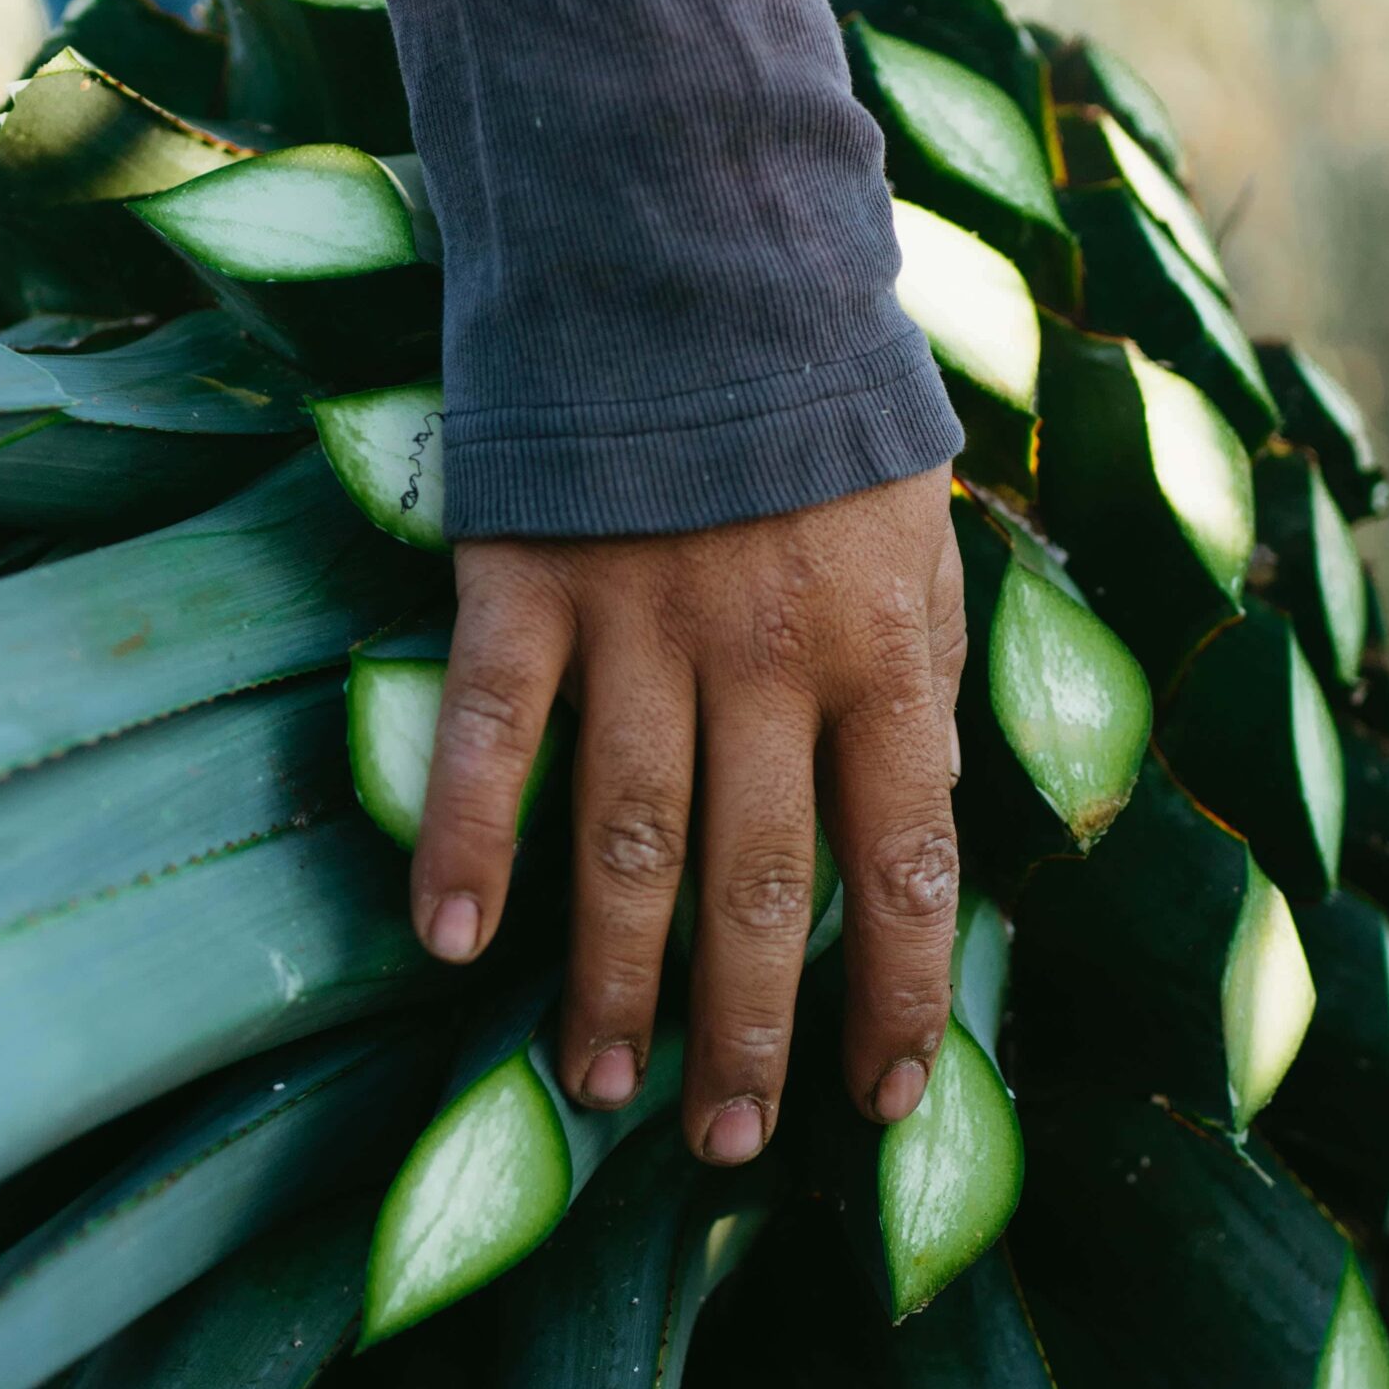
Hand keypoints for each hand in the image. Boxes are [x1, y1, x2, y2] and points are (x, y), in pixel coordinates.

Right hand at [410, 465, 963, 1163]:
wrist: (699, 243)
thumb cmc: (823, 400)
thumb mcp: (923, 524)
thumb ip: (923, 665)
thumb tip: (936, 799)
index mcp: (883, 648)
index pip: (908, 863)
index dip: (901, 996)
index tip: (885, 1100)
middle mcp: (768, 658)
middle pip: (761, 886)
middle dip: (748, 1031)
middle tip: (724, 1145)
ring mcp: (642, 624)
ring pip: (630, 841)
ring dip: (615, 980)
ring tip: (606, 1086)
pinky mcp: (529, 582)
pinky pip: (493, 736)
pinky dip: (470, 843)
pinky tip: (452, 946)